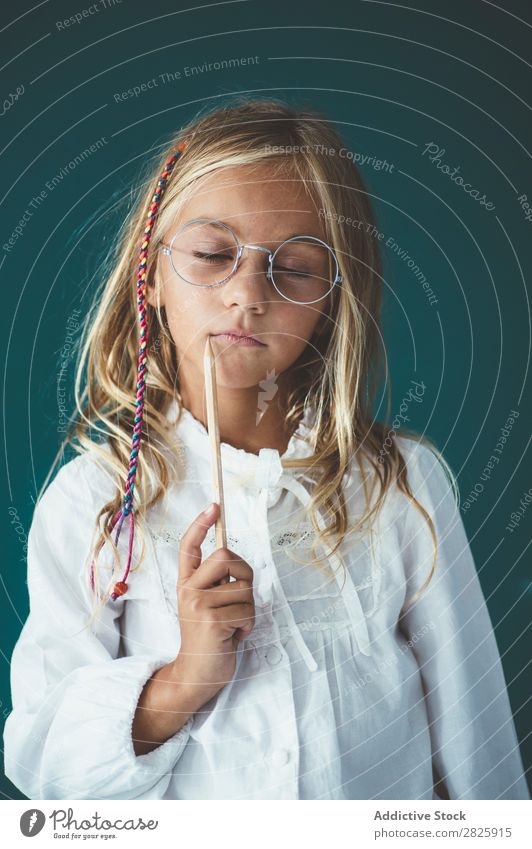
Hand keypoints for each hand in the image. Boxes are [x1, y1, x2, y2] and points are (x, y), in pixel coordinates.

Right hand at [172, 503, 254, 703]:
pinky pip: (248, 610)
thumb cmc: (211, 637)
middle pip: (226, 555)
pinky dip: (249, 624)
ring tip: (234, 623)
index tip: (214, 506)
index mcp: (187, 583)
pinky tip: (234, 635)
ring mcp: (198, 605)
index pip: (189, 546)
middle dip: (245, 573)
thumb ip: (216, 583)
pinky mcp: (212, 622)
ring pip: (244, 588)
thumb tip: (233, 560)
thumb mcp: (207, 605)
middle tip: (241, 595)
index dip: (201, 524)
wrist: (197, 673)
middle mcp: (189, 590)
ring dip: (249, 608)